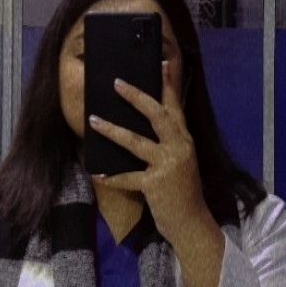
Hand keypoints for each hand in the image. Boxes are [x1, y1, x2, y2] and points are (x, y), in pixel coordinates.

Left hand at [89, 61, 207, 245]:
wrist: (192, 223)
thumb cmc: (182, 191)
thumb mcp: (180, 161)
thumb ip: (168, 142)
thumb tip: (145, 124)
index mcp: (184, 140)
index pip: (175, 106)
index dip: (168, 84)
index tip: (162, 63)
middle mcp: (179, 147)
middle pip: (157, 115)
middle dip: (136, 97)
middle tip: (116, 83)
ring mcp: (168, 165)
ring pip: (136, 141)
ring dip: (112, 130)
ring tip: (93, 120)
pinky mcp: (156, 184)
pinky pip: (128, 177)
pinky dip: (113, 176)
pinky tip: (97, 173)